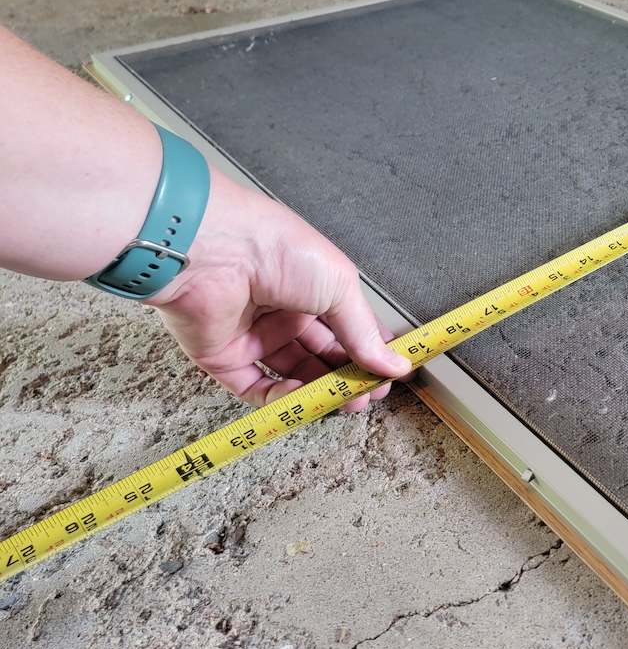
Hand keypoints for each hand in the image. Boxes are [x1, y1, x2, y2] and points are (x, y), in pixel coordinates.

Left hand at [146, 168, 410, 410]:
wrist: (212, 250)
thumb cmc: (276, 248)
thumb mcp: (339, 286)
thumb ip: (364, 333)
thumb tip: (394, 365)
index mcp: (312, 287)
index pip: (348, 327)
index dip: (370, 351)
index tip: (391, 373)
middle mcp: (283, 311)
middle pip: (322, 355)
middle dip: (348, 376)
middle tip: (369, 393)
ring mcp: (254, 335)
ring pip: (293, 374)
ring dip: (320, 391)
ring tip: (346, 400)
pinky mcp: (224, 357)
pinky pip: (256, 387)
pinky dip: (281, 398)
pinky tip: (303, 396)